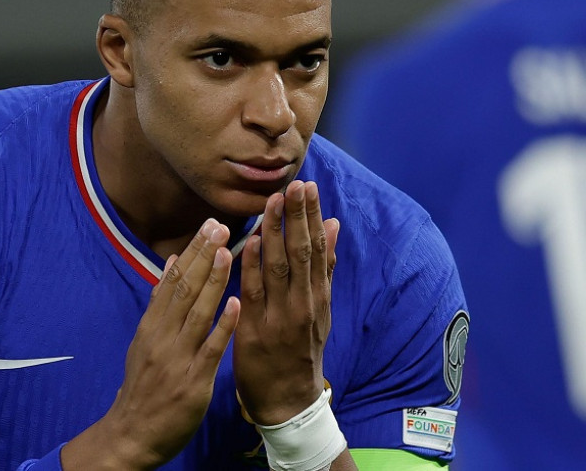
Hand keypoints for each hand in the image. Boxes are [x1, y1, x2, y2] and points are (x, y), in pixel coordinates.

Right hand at [61, 219, 239, 469]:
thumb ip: (160, 303)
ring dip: (212, 281)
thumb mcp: (145, 340)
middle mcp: (162, 336)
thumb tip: (171, 261)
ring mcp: (177, 358)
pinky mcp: (192, 381)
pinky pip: (209, 349)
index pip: (172, 280)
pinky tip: (234, 303)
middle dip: (203, 256)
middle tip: (221, 225)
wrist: (131, 434)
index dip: (192, 251)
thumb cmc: (144, 385)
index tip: (209, 224)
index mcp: (152, 325)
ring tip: (227, 252)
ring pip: (196, 313)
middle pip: (183, 289)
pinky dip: (222, 326)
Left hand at [234, 180, 340, 425]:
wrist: (288, 399)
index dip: (312, 217)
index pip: (318, 248)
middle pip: (302, 253)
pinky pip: (254, 293)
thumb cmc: (301, 349)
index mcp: (318, 296)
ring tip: (273, 202)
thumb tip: (333, 225)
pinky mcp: (256, 332)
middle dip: (298, 217)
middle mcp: (303, 304)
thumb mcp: (321, 307)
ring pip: (279, 269)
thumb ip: (325, 267)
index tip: (307, 187)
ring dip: (276, 233)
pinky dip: (253, 267)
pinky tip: (251, 242)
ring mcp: (280, 318)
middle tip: (295, 185)